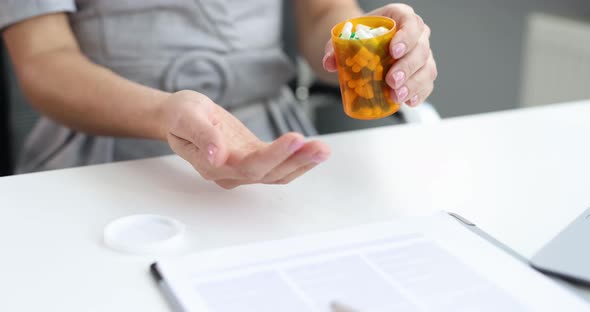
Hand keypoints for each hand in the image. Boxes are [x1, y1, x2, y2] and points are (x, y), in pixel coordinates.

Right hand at [159, 91, 330, 188]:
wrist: (179, 116)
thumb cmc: (180, 114)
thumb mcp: (186, 116)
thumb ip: (202, 136)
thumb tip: (216, 155)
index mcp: (212, 165)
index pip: (247, 166)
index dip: (273, 156)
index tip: (295, 140)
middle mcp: (230, 173)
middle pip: (268, 173)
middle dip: (296, 161)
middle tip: (321, 148)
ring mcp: (242, 168)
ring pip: (277, 172)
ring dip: (302, 163)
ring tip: (324, 150)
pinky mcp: (253, 158)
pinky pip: (278, 166)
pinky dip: (297, 159)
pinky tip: (315, 150)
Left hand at [323, 4, 436, 106]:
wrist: (361, 47)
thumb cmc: (358, 37)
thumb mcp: (343, 38)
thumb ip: (335, 48)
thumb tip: (329, 63)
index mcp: (399, 17)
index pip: (410, 22)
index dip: (406, 36)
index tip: (394, 51)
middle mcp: (416, 34)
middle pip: (421, 48)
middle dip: (408, 67)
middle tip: (392, 81)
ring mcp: (421, 54)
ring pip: (427, 68)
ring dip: (414, 84)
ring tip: (396, 95)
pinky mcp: (421, 72)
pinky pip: (426, 83)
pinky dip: (419, 94)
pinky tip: (409, 101)